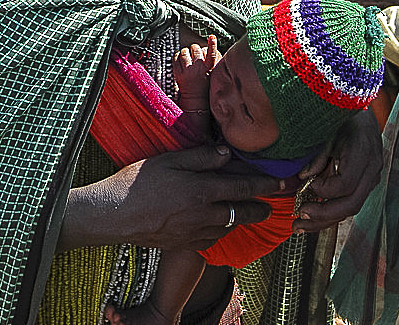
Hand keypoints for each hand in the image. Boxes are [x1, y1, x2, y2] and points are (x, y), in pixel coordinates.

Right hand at [60, 145, 282, 252]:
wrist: (115, 215)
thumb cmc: (139, 181)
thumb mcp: (170, 159)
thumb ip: (201, 157)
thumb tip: (228, 154)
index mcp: (202, 189)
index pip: (242, 186)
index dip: (265, 185)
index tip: (282, 183)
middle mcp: (203, 214)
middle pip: (242, 212)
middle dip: (261, 208)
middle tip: (274, 205)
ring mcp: (194, 232)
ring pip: (228, 226)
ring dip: (241, 218)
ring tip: (250, 212)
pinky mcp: (184, 244)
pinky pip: (211, 239)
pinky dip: (220, 231)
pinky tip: (218, 224)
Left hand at [174, 36, 220, 108]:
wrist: (195, 99)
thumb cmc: (203, 84)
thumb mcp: (211, 73)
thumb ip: (209, 61)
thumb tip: (204, 48)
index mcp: (208, 68)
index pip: (212, 54)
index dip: (212, 44)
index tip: (212, 37)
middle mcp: (198, 69)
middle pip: (195, 49)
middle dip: (194, 48)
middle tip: (194, 52)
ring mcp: (187, 71)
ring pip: (184, 51)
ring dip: (185, 51)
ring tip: (187, 57)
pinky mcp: (178, 73)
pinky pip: (175, 58)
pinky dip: (177, 56)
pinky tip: (180, 60)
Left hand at [292, 109, 382, 233]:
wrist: (361, 107)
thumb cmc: (340, 114)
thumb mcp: (327, 127)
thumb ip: (318, 154)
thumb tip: (303, 178)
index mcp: (363, 150)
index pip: (346, 184)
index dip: (324, 189)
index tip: (305, 184)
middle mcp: (372, 168)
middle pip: (351, 204)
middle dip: (323, 215)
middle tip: (298, 216)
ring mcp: (372, 177)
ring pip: (351, 209)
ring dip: (324, 220)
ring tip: (299, 225)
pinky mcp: (366, 182)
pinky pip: (350, 202)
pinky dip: (330, 212)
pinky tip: (311, 218)